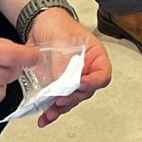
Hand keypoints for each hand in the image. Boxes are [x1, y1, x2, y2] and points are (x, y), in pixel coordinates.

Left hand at [23, 6, 112, 129]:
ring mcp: (70, 80)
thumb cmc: (57, 25)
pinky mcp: (56, 85)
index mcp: (95, 57)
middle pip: (85, 92)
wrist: (38, 23)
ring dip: (60, 108)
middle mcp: (85, 71)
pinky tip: (44, 117)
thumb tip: (65, 84)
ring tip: (49, 113)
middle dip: (72, 98)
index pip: (102, 75)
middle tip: (60, 99)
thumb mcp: (63, 40)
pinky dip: (50, 110)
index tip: (78, 84)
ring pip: (71, 100)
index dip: (91, 83)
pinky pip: (56, 101)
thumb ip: (65, 63)